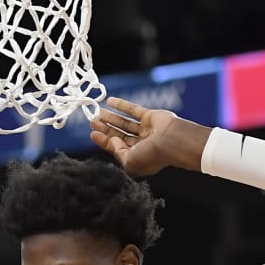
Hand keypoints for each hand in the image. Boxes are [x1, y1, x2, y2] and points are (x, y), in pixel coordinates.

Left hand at [89, 97, 207, 177]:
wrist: (171, 142)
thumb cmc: (152, 156)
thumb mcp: (129, 162)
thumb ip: (117, 152)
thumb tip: (112, 140)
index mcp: (139, 158)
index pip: (118, 149)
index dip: (105, 141)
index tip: (93, 133)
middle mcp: (143, 145)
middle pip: (120, 135)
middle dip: (106, 128)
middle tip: (93, 121)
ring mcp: (147, 130)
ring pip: (125, 123)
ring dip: (111, 117)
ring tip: (98, 112)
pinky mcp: (151, 117)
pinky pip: (133, 110)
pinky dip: (122, 105)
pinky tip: (110, 101)